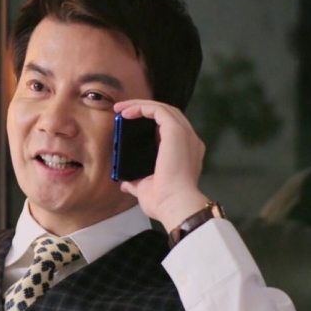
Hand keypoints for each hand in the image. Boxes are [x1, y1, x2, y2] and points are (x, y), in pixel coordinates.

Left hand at [113, 99, 209, 231]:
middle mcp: (189, 141)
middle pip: (167, 114)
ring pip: (164, 108)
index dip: (150, 122)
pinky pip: (159, 110)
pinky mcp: (176, 132)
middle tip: (122, 111)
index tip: (129, 123)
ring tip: (121, 108)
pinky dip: (142, 107)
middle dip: (144, 109)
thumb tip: (125, 184)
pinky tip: (126, 112)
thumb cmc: (164, 202)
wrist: (175, 206)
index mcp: (185, 153)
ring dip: (141, 105)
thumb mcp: (146, 190)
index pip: (169, 129)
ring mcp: (185, 135)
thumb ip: (137, 183)